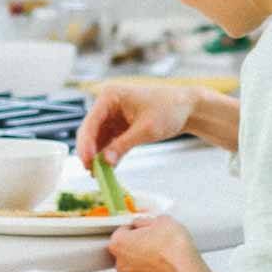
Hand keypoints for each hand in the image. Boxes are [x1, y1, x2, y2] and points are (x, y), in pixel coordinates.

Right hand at [76, 81, 196, 167]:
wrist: (186, 108)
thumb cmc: (169, 109)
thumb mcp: (146, 129)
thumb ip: (123, 145)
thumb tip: (105, 162)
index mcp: (110, 96)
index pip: (91, 121)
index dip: (86, 143)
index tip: (86, 161)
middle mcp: (107, 104)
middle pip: (90, 130)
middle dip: (89, 152)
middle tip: (91, 172)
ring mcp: (112, 115)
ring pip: (97, 138)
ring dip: (97, 156)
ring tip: (99, 175)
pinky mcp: (118, 126)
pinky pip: (107, 142)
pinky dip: (107, 155)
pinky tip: (107, 169)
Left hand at [107, 213, 201, 271]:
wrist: (187, 267)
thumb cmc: (172, 245)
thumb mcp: (159, 219)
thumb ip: (145, 221)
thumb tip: (144, 223)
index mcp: (118, 244)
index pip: (120, 232)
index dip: (133, 228)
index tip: (142, 228)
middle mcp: (122, 264)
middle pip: (126, 251)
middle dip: (137, 245)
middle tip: (153, 239)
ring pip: (137, 266)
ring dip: (146, 260)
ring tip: (162, 252)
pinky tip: (166, 264)